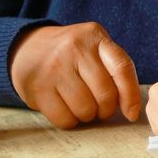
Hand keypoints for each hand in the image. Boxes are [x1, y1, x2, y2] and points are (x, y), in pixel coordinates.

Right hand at [9, 23, 141, 128]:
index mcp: (94, 36)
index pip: (122, 67)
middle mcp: (75, 48)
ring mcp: (54, 67)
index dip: (131, 95)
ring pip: (85, 109)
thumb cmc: (70, 55)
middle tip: (99, 108)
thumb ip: (113, 69)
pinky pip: (64, 119)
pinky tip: (65, 108)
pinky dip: (69, 121)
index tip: (131, 113)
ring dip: (87, 116)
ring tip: (80, 105)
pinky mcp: (37, 87)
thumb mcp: (93, 48)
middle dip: (106, 110)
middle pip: (105, 94)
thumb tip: (131, 109)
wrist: (26, 48)